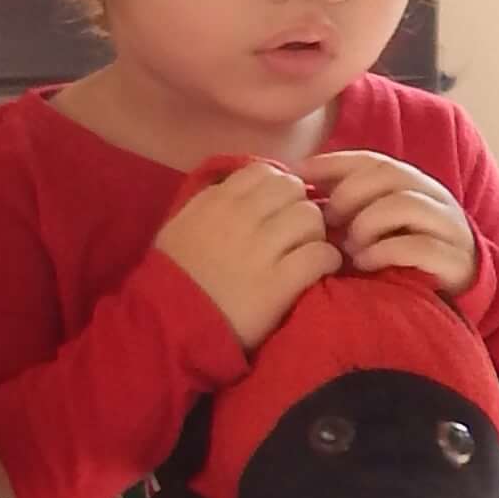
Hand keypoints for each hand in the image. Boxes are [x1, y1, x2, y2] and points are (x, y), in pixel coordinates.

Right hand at [153, 160, 337, 350]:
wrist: (172, 325)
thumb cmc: (174, 277)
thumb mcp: (181, 225)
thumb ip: (211, 202)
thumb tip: (244, 189)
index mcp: (215, 201)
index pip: (264, 172)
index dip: (278, 188)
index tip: (277, 207)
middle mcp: (240, 217)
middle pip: (293, 189)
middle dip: (299, 206)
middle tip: (296, 230)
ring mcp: (261, 248)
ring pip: (310, 217)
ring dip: (315, 233)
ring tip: (307, 250)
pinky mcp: (281, 281)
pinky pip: (321, 254)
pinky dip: (326, 260)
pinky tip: (319, 269)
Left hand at [306, 147, 476, 296]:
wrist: (452, 294)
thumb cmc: (398, 255)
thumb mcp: (369, 224)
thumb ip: (342, 202)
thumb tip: (297, 180)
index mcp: (412, 184)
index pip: (371, 160)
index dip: (332, 164)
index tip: (298, 176)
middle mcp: (434, 197)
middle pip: (389, 175)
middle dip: (349, 195)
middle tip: (327, 221)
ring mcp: (448, 227)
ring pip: (405, 204)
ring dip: (367, 224)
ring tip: (348, 248)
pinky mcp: (455, 259)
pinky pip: (420, 245)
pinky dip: (385, 252)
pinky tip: (366, 262)